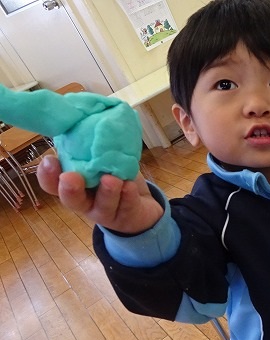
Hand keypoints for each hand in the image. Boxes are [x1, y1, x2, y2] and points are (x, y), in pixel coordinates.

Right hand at [36, 154, 163, 233]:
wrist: (141, 206)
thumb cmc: (114, 176)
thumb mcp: (100, 160)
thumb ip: (89, 147)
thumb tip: (81, 114)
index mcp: (74, 186)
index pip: (52, 184)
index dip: (47, 175)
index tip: (48, 160)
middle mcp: (86, 201)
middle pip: (72, 200)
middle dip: (70, 189)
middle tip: (70, 177)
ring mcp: (106, 211)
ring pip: (103, 205)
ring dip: (106, 192)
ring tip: (110, 179)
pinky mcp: (127, 216)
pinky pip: (127, 206)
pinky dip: (128, 195)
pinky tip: (129, 185)